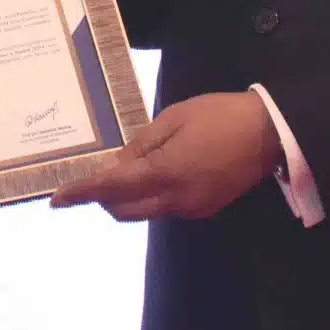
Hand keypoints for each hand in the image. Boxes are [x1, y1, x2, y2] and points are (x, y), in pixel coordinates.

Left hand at [49, 92, 278, 221]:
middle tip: (89, 179)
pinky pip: (165, 208)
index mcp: (166, 173)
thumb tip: (117, 165)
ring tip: (117, 173)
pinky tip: (150, 175)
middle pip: (125, 210)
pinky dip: (149, 197)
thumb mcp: (174, 118)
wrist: (272, 133)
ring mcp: (193, 208)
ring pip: (145, 212)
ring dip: (125, 199)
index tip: (57, 200)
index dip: (82, 194)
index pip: (113, 189)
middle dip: (102, 199)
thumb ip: (142, 144)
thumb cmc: (220, 116)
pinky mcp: (206, 209)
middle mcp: (177, 200)